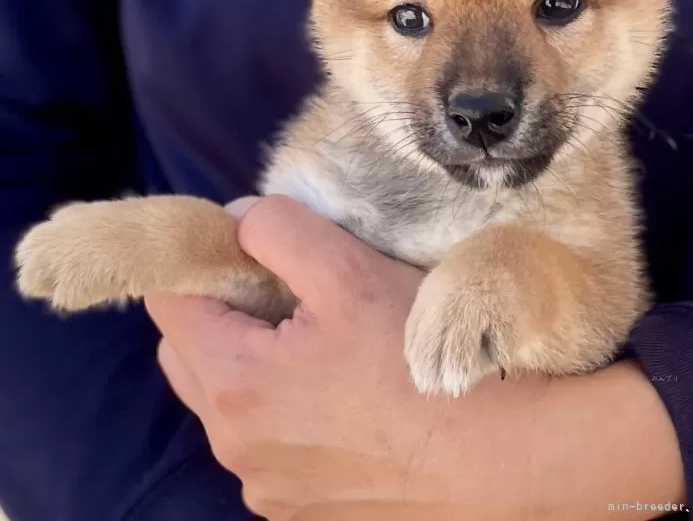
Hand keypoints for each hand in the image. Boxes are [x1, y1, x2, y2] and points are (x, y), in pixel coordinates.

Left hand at [146, 195, 684, 520]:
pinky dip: (280, 406)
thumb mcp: (347, 271)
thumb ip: (277, 231)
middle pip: (190, 350)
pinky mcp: (300, 505)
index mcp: (233, 381)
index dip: (201, 258)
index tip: (244, 246)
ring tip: (320, 343)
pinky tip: (341, 394)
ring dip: (252, 359)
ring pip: (226, 397)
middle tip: (283, 289)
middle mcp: (234, 444)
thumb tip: (238, 222)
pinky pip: (264, 439)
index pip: (169, 299)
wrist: (501, 456)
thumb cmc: (419, 359)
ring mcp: (266, 484)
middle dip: (222, 309)